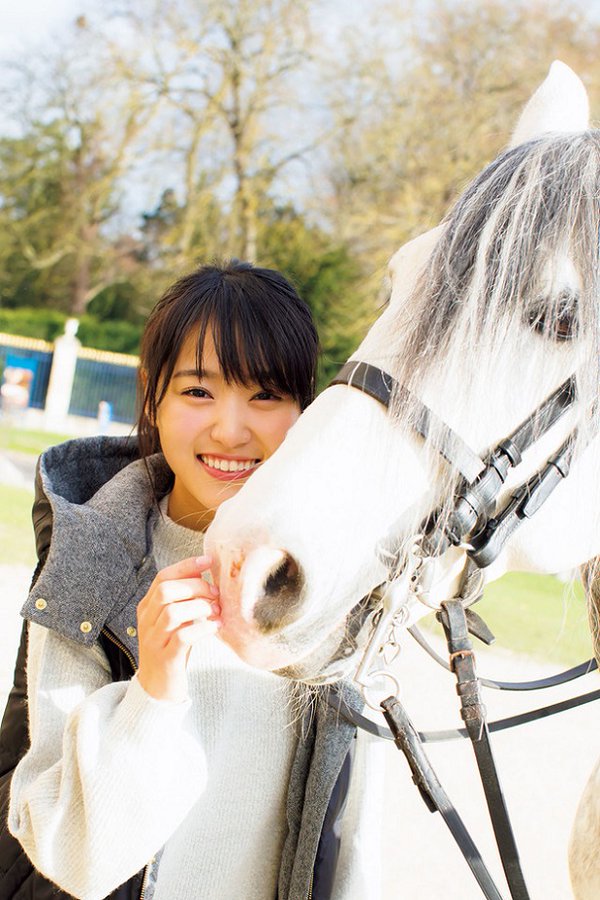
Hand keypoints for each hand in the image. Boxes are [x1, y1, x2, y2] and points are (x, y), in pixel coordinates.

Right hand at [136, 556, 220, 701]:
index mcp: (147, 608)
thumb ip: (184, 600)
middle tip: (215, 594)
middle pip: (166, 591)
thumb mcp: (175, 621)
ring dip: (200, 607)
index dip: (186, 566)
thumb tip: (206, 574)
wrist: (157, 688)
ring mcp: (154, 641)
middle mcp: (146, 621)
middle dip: (195, 587)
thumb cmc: (172, 649)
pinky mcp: (165, 659)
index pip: (163, 577)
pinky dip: (202, 628)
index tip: (209, 561)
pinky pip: (182, 637)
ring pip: (173, 612)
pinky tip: (215, 627)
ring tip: (216, 611)